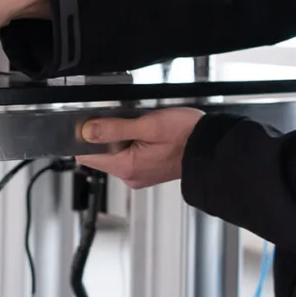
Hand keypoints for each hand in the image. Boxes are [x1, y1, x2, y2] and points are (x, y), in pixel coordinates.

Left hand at [78, 108, 204, 189]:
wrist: (210, 146)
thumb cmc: (186, 135)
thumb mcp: (148, 125)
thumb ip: (114, 128)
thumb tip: (86, 130)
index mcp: (127, 167)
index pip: (87, 156)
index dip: (85, 137)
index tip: (94, 122)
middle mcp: (130, 176)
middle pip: (100, 153)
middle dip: (106, 134)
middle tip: (127, 121)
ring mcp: (138, 174)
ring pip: (114, 152)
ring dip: (121, 136)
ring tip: (141, 126)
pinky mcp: (147, 169)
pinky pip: (129, 154)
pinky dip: (132, 141)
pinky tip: (146, 133)